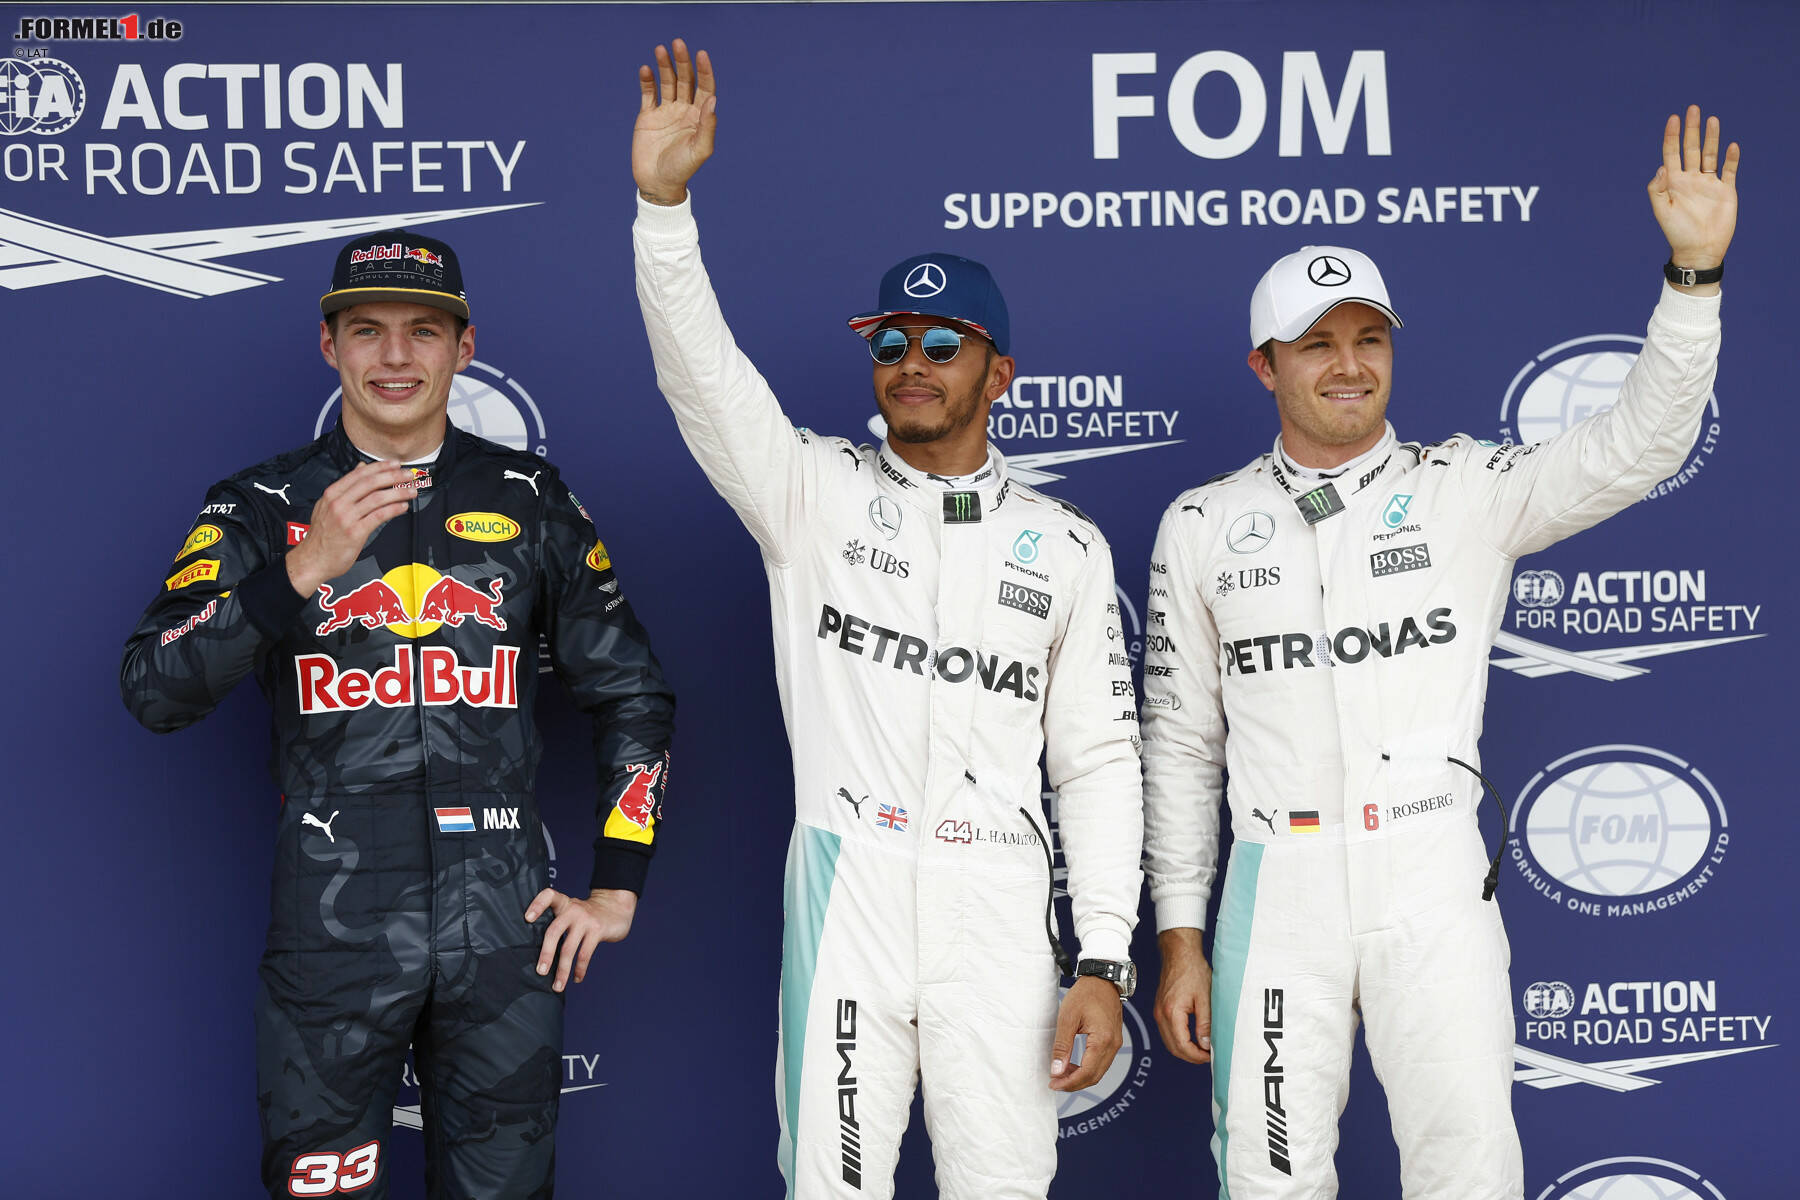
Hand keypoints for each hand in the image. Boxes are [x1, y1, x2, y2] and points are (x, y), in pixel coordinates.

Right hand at [285, 461, 411, 595]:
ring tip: (411, 491)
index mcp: (332, 494)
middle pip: (371, 483)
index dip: (380, 467)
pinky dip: (393, 509)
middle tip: (408, 475)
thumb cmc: (321, 536)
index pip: (360, 474)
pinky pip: (378, 516)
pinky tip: (403, 507)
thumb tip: (360, 467)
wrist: (312, 560)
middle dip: (393, 476)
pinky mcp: (355, 533)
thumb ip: (345, 487)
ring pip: (377, 498)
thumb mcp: (327, 505)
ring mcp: (346, 517)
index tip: (395, 464)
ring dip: (398, 493)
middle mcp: (338, 503)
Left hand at [526, 887, 638, 991]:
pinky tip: (576, 978)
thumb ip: (558, 922)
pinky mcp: (598, 930)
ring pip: (569, 948)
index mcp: (564, 903)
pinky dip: (579, 969)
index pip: (548, 896)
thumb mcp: (572, 910)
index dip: (537, 905)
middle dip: (546, 954)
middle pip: (554, 931)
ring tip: (557, 986)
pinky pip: (585, 954)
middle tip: (541, 971)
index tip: (527, 918)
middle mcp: (573, 909)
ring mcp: (586, 920)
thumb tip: (537, 952)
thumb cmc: (587, 914)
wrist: (616, 907)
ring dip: (563, 970)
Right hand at [634, 39, 716, 205]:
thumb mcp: (700, 150)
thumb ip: (708, 126)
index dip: (704, 70)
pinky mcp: (648, 115)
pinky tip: (646, 70)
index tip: (702, 54)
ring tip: (660, 50)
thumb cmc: (682, 169)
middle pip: (686, 79)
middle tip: (678, 43)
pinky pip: (648, 93)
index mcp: (699, 117)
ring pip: (667, 82)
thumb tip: (713, 100)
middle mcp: (684, 110)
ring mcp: (666, 111)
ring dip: (665, 66)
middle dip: (683, 61)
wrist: (657, 183)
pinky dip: (647, 80)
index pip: (705, 87)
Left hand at [1048, 976, 1122, 1092]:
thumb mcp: (1067, 1018)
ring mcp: (1115, 1043)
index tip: (1054, 1084)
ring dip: (1080, 1077)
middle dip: (1074, 1084)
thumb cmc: (1085, 994)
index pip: (1087, 1073)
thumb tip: (1057, 1070)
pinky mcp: (1114, 1040)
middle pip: (1094, 1076)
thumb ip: (1062, 1046)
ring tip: (1061, 1074)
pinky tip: (1073, 1065)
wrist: (1102, 979)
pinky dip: (1087, 1068)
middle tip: (1055, 1082)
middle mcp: (1113, 1044)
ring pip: (1099, 1071)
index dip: (1069, 1082)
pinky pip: (1102, 1062)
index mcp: (1102, 1040)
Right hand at [1153, 927, 1212, 1064]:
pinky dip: (1178, 1040)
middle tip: (1207, 1057)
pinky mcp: (1160, 1009)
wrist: (1180, 954)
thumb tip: (1205, 1044)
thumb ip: (1205, 1024)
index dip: (1197, 1056)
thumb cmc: (1192, 971)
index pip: (1182, 1045)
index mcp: (1172, 1012)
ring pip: (1168, 1042)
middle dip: (1190, 1056)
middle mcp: (1161, 1014)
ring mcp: (1158, 1012)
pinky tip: (1191, 1039)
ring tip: (1201, 1050)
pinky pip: (1166, 1032)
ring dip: (1184, 1050)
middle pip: (1173, 1048)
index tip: (1209, 1057)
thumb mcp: (1205, 999)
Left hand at [1647, 105, 1739, 284]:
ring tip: (1712, 119)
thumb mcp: (1662, 211)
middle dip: (1691, 129)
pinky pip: (1729, 170)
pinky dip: (1731, 158)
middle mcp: (1691, 179)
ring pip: (1710, 155)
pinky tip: (1732, 146)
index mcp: (1674, 183)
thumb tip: (1662, 166)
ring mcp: (1709, 184)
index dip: (1672, 136)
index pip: (1672, 153)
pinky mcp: (1725, 191)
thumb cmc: (1677, 233)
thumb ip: (1658, 189)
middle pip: (1691, 148)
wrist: (1699, 250)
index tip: (1673, 118)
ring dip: (1711, 138)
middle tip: (1693, 109)